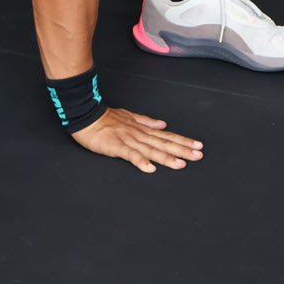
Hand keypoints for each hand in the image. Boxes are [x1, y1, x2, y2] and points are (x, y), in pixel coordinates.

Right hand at [69, 106, 203, 172]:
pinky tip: (150, 168)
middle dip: (182, 150)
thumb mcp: (129, 116)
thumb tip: (163, 124)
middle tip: (198, 156)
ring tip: (180, 164)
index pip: (167, 136)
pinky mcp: (116, 146)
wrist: (86, 115)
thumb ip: (146, 121)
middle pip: (164, 144)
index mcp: (142, 130)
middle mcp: (139, 135)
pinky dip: (141, 161)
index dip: (183, 141)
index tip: (197, 146)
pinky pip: (130, 155)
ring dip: (166, 157)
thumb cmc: (105, 118)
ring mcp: (128, 140)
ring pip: (150, 150)